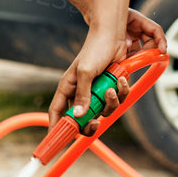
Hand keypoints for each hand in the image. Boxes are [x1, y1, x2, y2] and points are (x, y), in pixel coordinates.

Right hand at [50, 7, 164, 121]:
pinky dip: (121, 92)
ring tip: (112, 87)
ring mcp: (96, 92)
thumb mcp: (85, 72)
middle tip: (95, 122)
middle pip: (81, 120)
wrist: (113, 35)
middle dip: (90, 123)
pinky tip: (121, 79)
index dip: (56, 128)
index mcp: (68, 88)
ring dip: (110, 102)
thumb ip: (83, 94)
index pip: (57, 113)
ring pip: (102, 111)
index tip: (56, 141)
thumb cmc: (94, 50)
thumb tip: (79, 115)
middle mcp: (81, 92)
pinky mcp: (111, 88)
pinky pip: (117, 100)